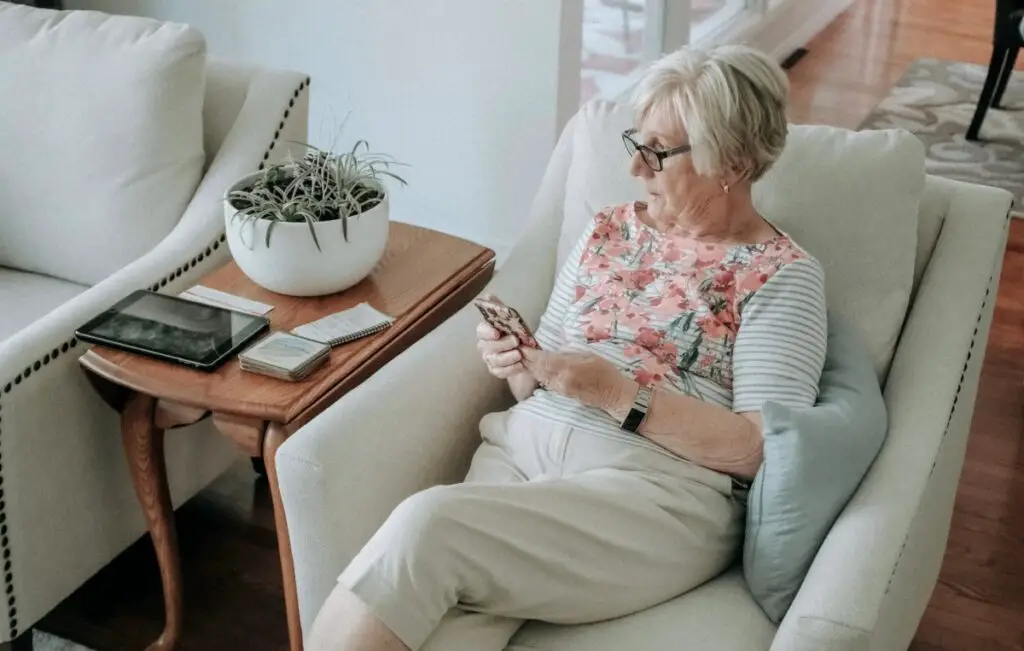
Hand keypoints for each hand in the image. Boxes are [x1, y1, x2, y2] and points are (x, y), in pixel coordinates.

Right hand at [476, 321, 526, 378]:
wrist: (528, 353)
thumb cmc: (520, 336)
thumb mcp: (520, 327)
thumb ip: (516, 326)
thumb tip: (517, 331)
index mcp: (488, 330)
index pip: (482, 330)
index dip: (487, 332)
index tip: (497, 333)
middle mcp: (485, 344)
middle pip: (489, 346)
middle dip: (504, 344)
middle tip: (516, 341)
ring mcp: (489, 358)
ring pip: (495, 360)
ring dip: (509, 357)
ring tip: (519, 355)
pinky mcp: (495, 370)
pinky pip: (500, 372)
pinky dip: (511, 369)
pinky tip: (520, 365)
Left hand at [520, 347, 634, 412]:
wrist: (613, 394)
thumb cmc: (605, 371)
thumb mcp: (588, 356)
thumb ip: (568, 354)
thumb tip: (553, 352)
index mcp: (568, 368)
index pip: (543, 360)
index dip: (530, 353)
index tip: (521, 345)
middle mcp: (561, 380)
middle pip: (537, 369)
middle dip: (526, 360)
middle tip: (516, 350)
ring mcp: (560, 389)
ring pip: (539, 377)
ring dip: (529, 367)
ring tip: (521, 358)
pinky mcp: (561, 394)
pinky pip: (545, 382)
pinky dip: (537, 374)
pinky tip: (533, 369)